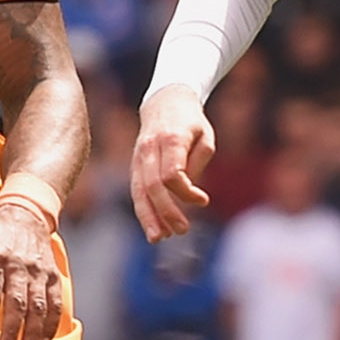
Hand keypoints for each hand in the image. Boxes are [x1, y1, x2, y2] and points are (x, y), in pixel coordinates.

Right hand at [131, 83, 215, 238]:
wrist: (163, 100)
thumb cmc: (191, 121)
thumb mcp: (205, 136)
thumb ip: (198, 162)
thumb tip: (189, 192)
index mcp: (171, 139)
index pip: (172, 174)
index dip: (186, 193)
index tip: (203, 200)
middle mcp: (150, 148)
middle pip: (153, 186)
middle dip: (166, 211)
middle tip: (182, 230)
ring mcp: (138, 157)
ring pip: (139, 191)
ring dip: (149, 217)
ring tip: (159, 238)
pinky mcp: (134, 165)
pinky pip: (136, 191)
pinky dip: (143, 211)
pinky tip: (152, 227)